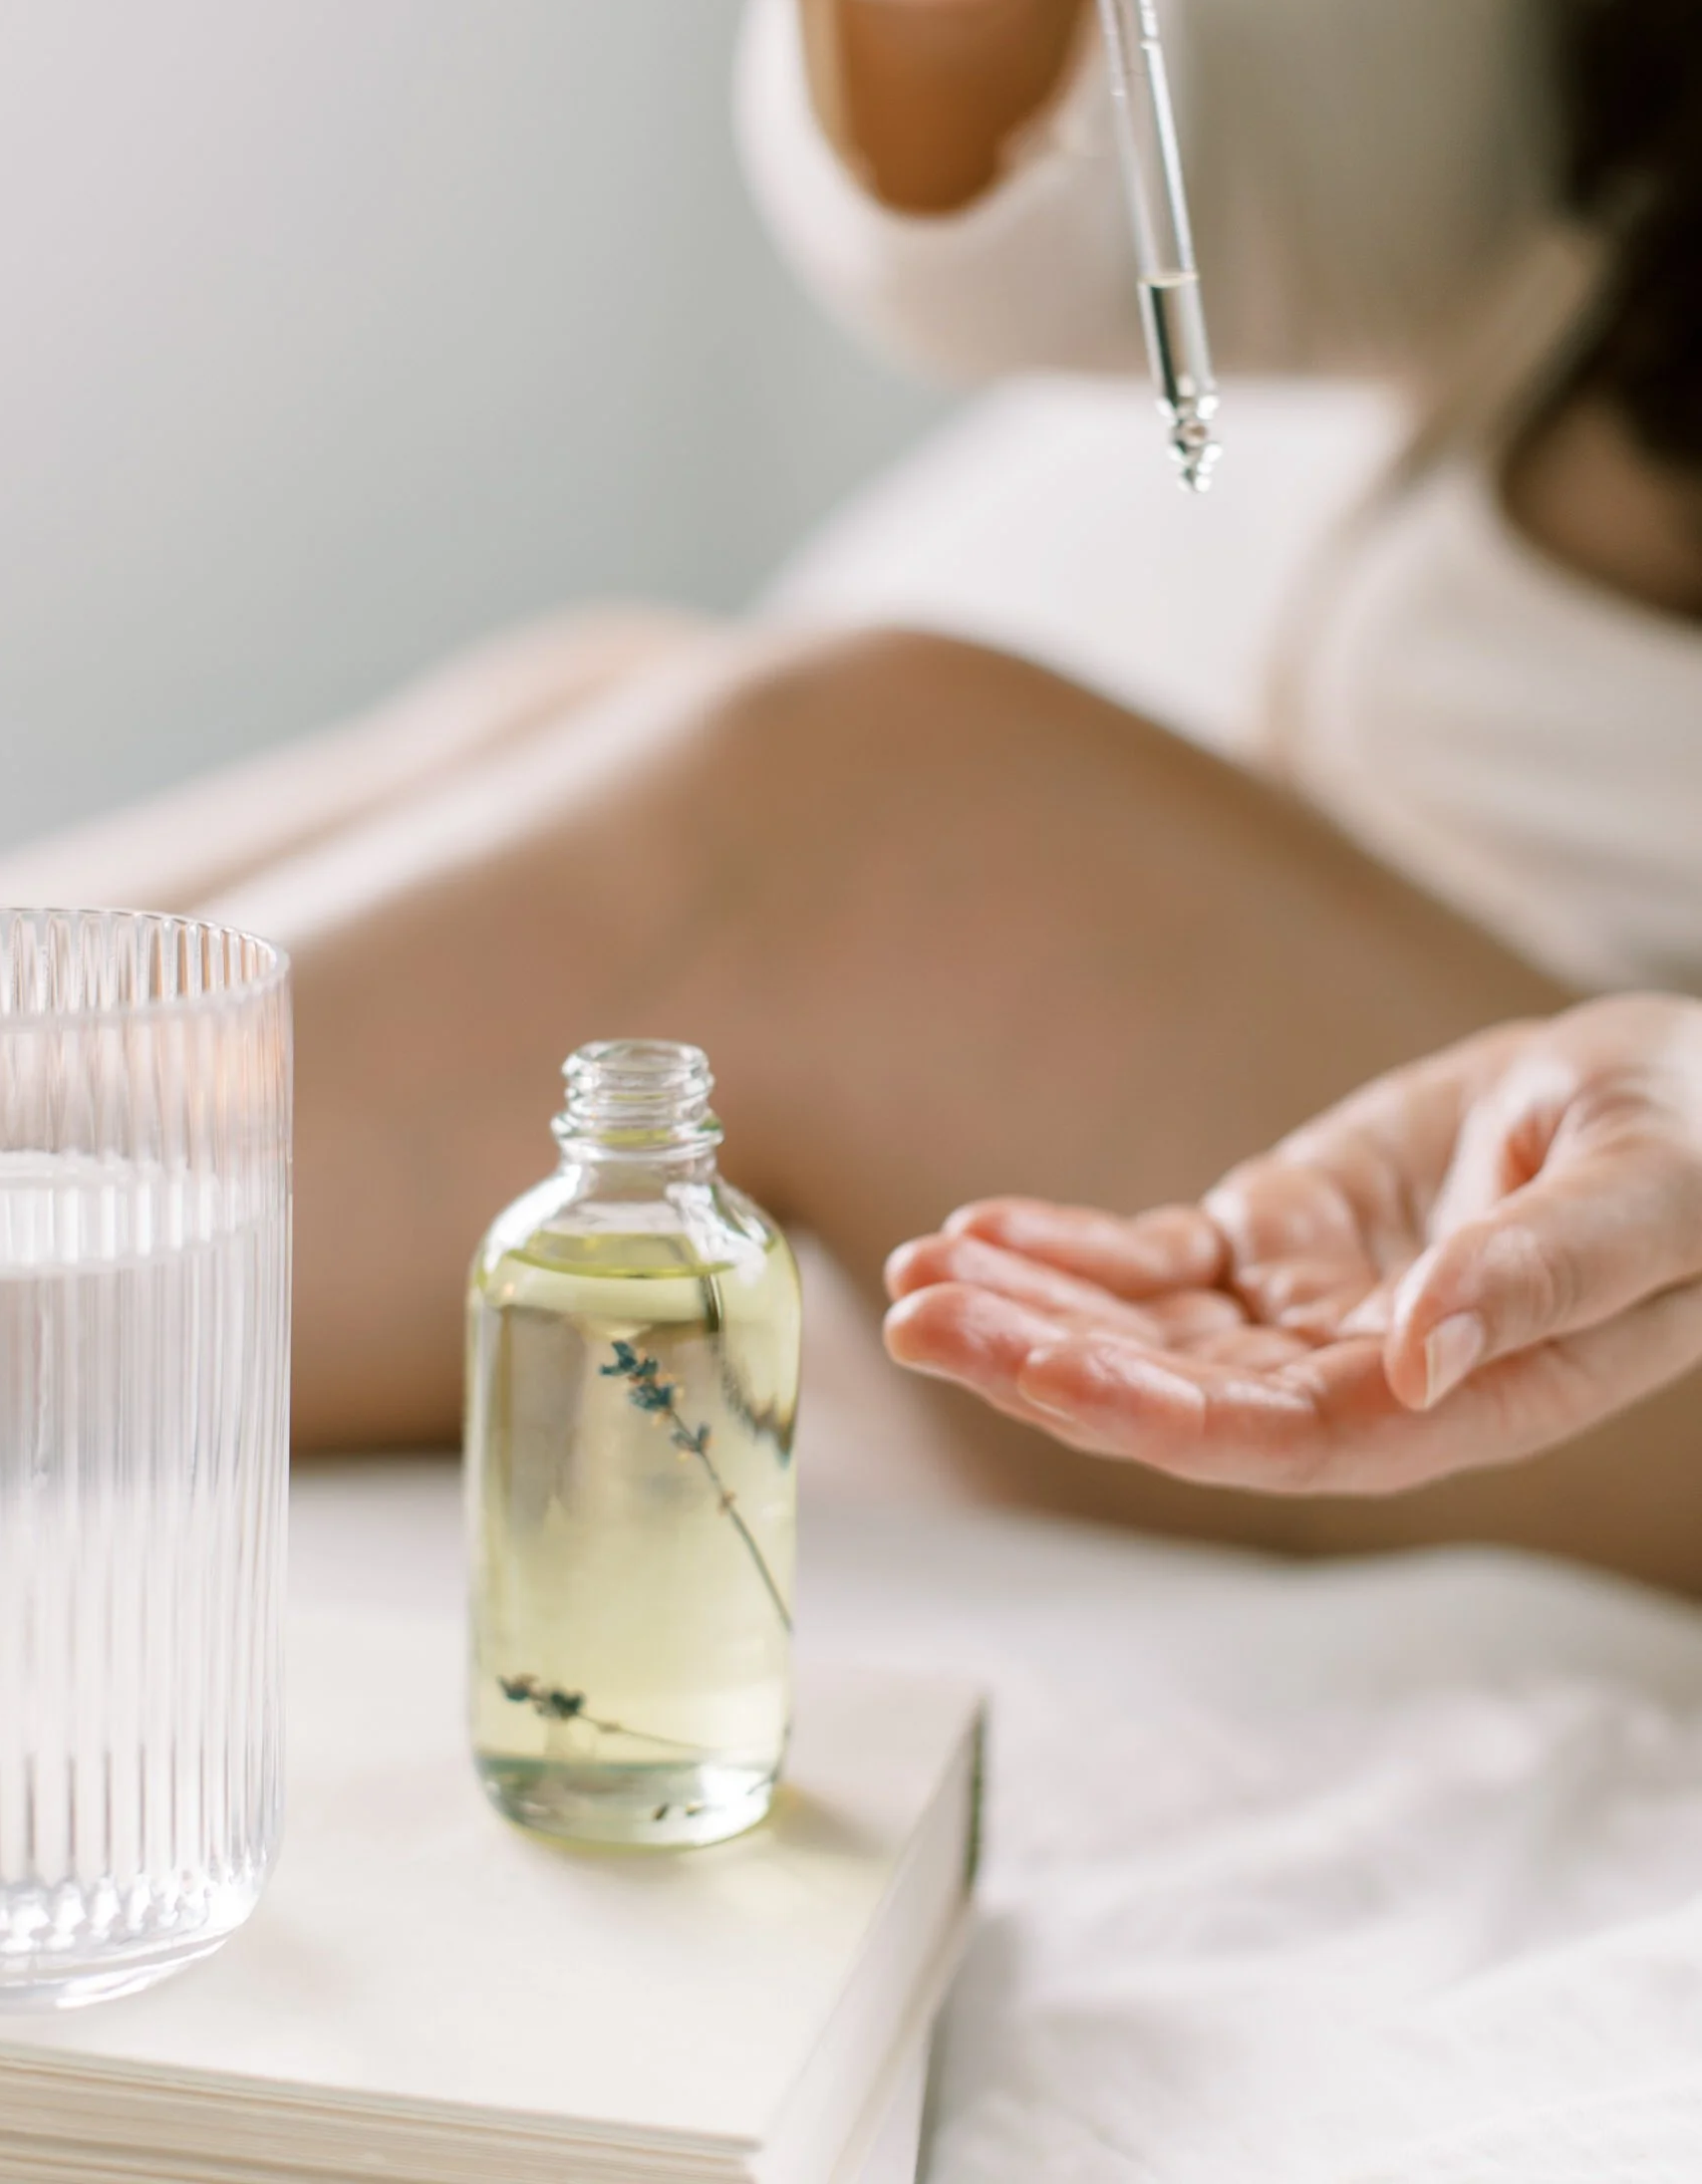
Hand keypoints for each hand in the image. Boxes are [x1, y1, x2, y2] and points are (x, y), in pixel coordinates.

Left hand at [883, 997, 1701, 1493]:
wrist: (1681, 1099)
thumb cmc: (1694, 1160)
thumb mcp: (1647, 1204)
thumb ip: (1541, 1277)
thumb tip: (1416, 1352)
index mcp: (1455, 1403)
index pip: (1278, 1439)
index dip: (1154, 1415)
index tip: (1040, 1370)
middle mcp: (1359, 1380)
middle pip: (1175, 1395)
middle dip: (1042, 1361)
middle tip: (918, 1315)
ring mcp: (1306, 1311)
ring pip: (1143, 1333)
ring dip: (1027, 1309)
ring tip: (913, 1276)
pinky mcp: (1279, 1239)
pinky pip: (1154, 1261)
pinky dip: (1066, 1248)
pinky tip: (979, 1231)